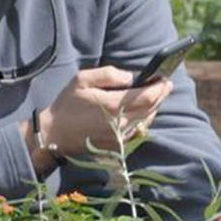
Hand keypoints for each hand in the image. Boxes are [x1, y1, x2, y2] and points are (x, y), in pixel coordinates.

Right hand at [38, 67, 171, 155]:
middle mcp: (121, 124)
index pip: (148, 96)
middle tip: (165, 84)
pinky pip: (138, 132)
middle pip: (152, 109)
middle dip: (161, 95)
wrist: (55, 134)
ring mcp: (121, 137)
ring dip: (154, 107)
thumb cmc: (68, 104)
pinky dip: (144, 120)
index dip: (160, 87)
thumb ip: (109, 74)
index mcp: (114, 106)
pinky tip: (142, 112)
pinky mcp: (118, 146)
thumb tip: (131, 77)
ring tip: (155, 95)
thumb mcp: (83, 79)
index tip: (166, 78)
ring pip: (148, 121)